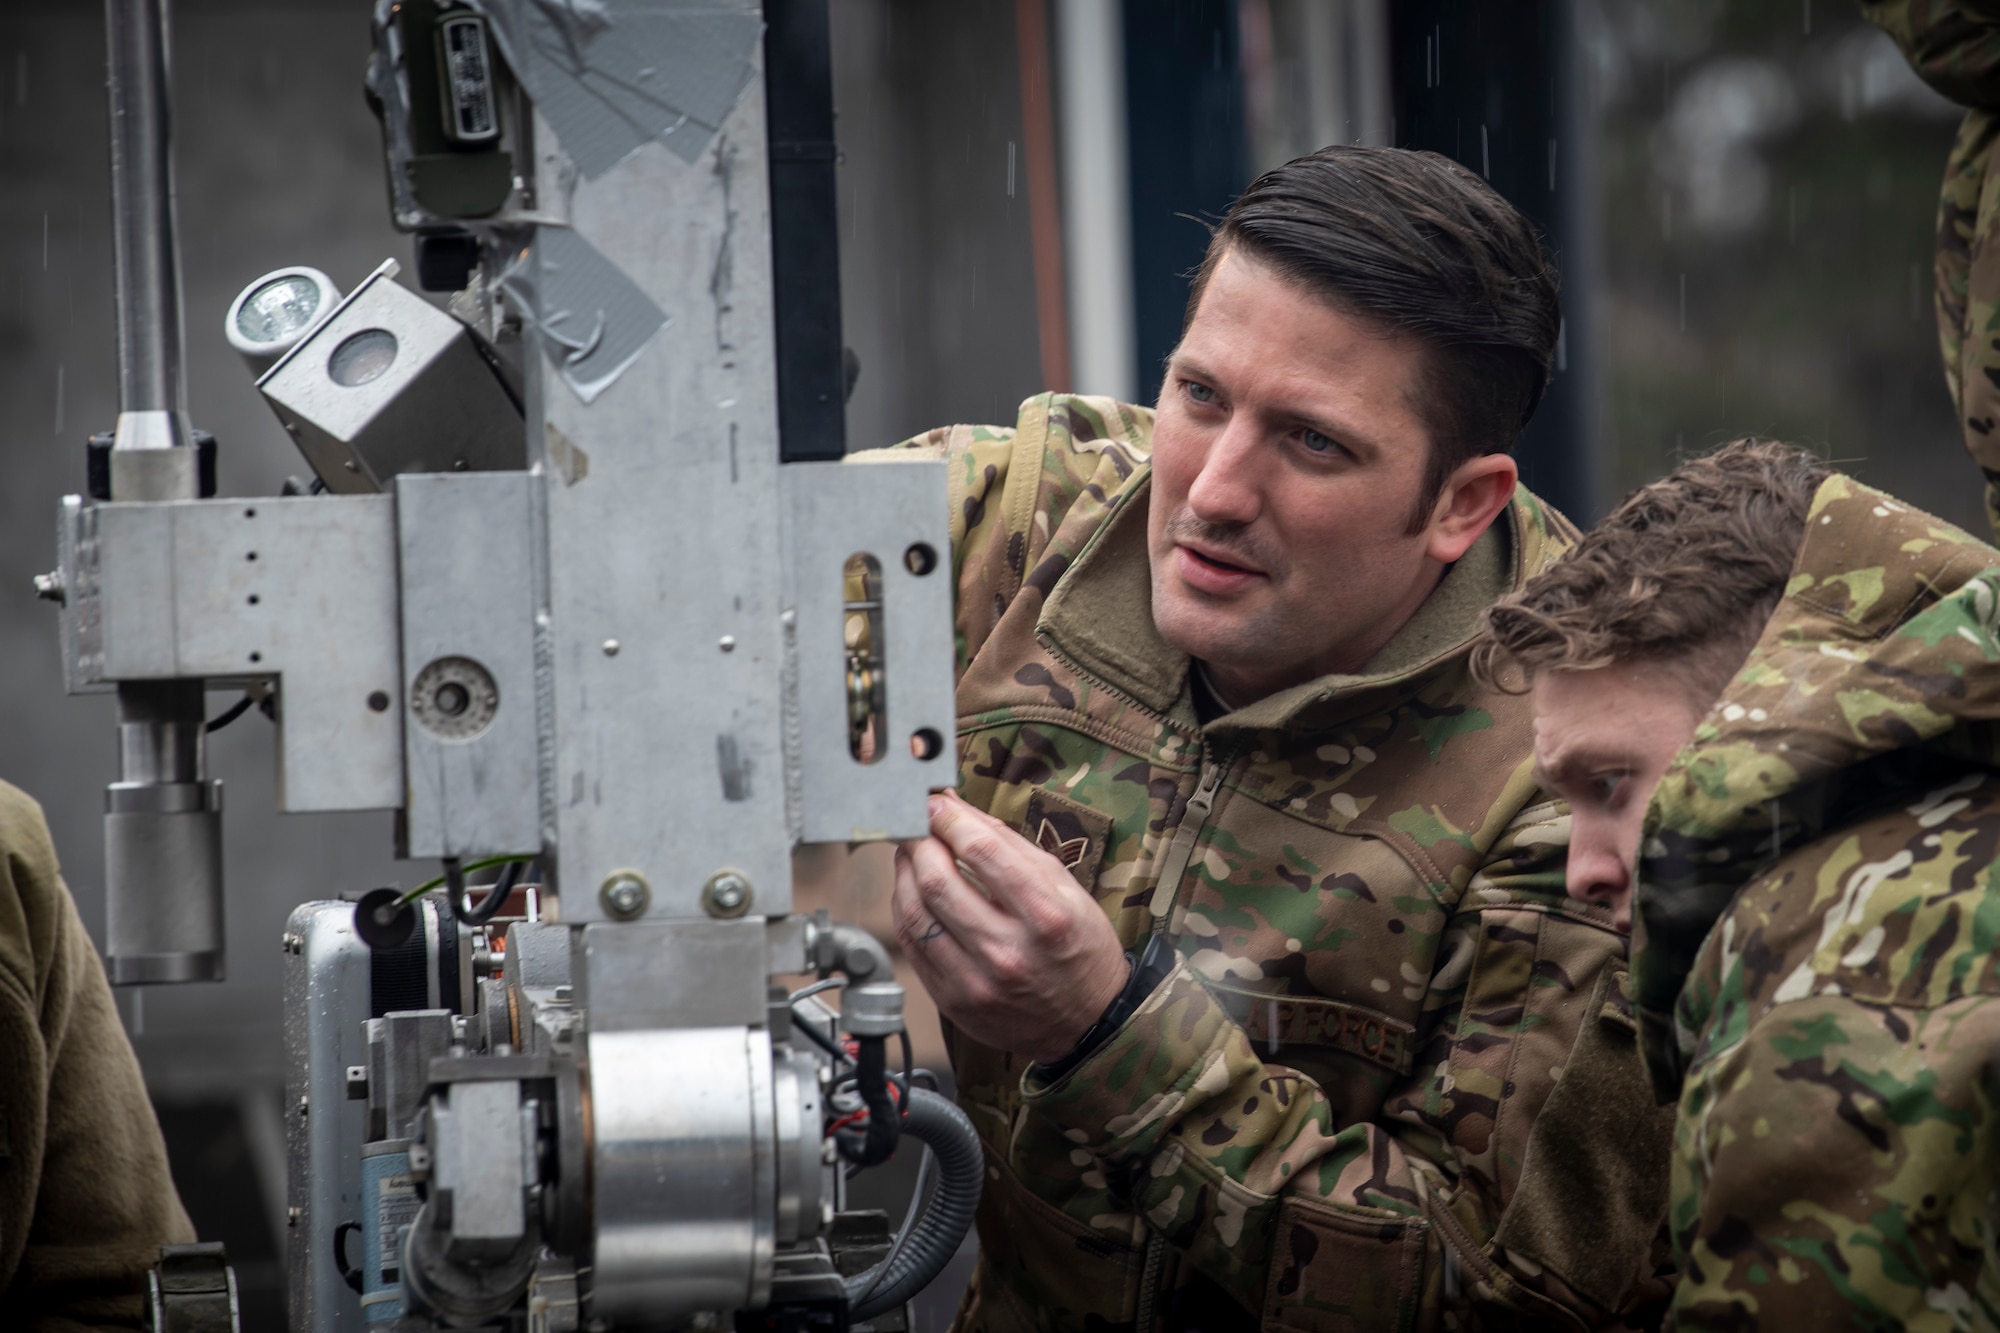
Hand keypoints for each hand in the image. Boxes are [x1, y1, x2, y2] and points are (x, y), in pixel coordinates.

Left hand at [891, 790, 1129, 1063]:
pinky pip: (911, 946)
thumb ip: (1008, 845)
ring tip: (912, 854)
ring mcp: (976, 982)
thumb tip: (959, 809)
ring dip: (904, 873)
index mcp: (1046, 917)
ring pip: (913, 914)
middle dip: (918, 841)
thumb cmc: (1078, 946)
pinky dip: (905, 909)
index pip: (983, 851)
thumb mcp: (1064, 887)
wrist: (1088, 1021)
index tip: (937, 802)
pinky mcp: (953, 1001)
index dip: (950, 818)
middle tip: (917, 824)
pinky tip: (913, 892)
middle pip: (937, 882)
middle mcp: (1008, 952)